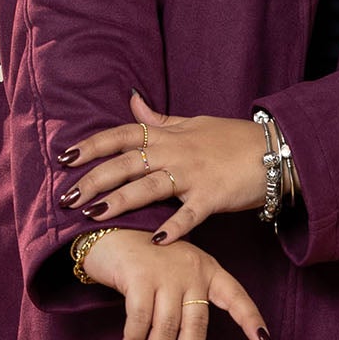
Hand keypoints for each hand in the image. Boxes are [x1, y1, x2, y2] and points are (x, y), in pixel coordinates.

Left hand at [59, 92, 269, 245]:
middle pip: (126, 163)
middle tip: (67, 198)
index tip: (63, 159)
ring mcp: (194, 174)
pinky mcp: (213, 196)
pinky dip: (174, 227)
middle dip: (93, 180)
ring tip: (94, 216)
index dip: (91, 146)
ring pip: (149, 187)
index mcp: (167, 136)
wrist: (274, 149)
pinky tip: (155, 240)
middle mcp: (175, 152)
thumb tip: (132, 99)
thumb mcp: (192, 123)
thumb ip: (159, 119)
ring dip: (120, 202)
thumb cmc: (231, 139)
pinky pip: (190, 214)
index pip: (120, 136)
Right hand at [76, 229, 269, 339]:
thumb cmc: (146, 260)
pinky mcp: (140, 276)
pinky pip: (139, 321)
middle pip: (196, 328)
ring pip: (167, 329)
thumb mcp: (177, 274)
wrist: (110, 229)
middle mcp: (193, 271)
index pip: (236, 297)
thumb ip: (187, 304)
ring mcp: (167, 273)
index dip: (250, 319)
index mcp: (208, 270)